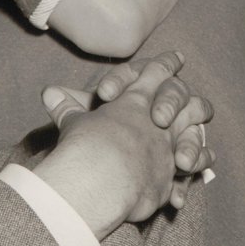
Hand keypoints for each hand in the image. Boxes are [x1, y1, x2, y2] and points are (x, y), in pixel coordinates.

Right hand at [32, 52, 214, 238]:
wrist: (101, 180)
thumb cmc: (85, 145)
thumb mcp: (74, 123)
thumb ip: (66, 107)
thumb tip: (48, 92)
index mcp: (135, 100)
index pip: (155, 73)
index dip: (165, 64)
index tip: (177, 58)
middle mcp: (158, 121)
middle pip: (182, 99)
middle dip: (185, 96)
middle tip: (192, 96)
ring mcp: (168, 147)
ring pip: (192, 135)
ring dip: (194, 142)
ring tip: (197, 149)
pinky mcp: (170, 176)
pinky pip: (183, 176)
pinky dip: (185, 180)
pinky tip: (187, 187)